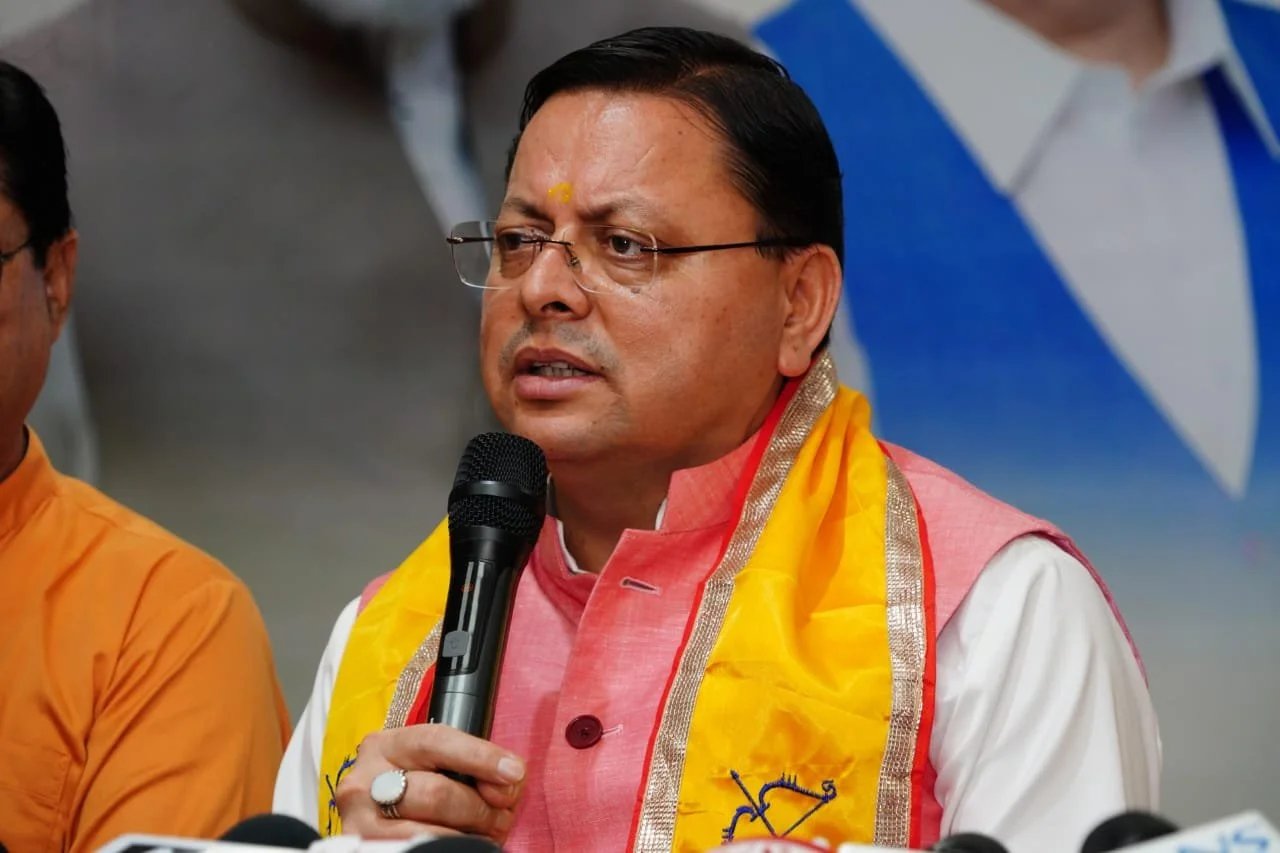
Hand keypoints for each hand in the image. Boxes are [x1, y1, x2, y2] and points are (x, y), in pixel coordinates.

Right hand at [335, 724, 526, 842]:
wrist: (380, 816)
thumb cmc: (418, 785)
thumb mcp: (437, 765)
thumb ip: (472, 763)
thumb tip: (507, 781)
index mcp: (385, 746)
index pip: (436, 741)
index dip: (480, 756)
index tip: (513, 772)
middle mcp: (364, 781)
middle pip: (435, 793)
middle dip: (479, 808)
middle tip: (502, 817)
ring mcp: (360, 821)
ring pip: (427, 831)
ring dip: (468, 836)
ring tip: (486, 834)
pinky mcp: (364, 849)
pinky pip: (415, 849)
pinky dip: (449, 847)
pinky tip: (464, 845)